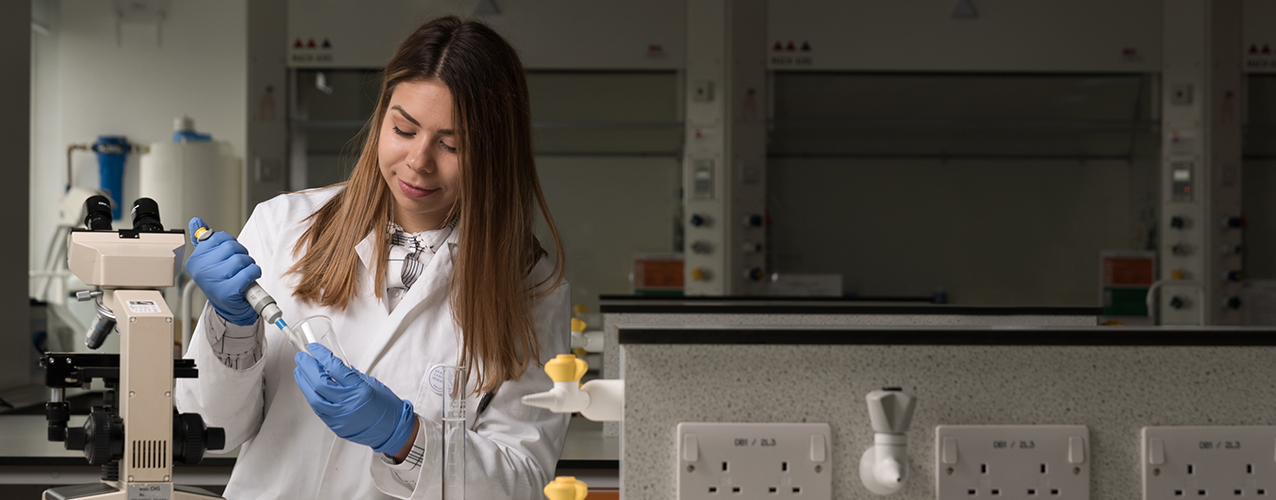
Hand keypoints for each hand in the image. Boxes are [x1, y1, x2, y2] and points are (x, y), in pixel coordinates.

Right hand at [186, 217, 261, 325]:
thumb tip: (196, 221)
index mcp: (195, 260)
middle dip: (242, 254)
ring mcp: (213, 282)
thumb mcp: (210, 260)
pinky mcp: (227, 292)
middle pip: (231, 247)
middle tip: (239, 265)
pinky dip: (254, 274)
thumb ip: (203, 241)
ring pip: (241, 259)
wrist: (230, 308)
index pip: (218, 237)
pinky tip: (249, 279)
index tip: (229, 254)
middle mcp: (201, 271)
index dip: (231, 243)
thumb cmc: (222, 282)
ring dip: (249, 265)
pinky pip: (248, 273)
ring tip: (243, 274)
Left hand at [294, 344, 416, 453]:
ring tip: (299, 371)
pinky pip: (318, 409)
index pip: (336, 368)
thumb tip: (333, 366)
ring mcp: (340, 417)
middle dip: (307, 368)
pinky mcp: (335, 426)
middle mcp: (348, 404)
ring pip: (314, 398)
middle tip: (301, 357)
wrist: (392, 430)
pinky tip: (308, 388)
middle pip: (320, 383)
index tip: (314, 348)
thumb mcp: (371, 384)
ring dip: (304, 383)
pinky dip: (311, 396)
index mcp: (360, 390)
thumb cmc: (386, 407)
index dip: (322, 356)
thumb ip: (351, 376)